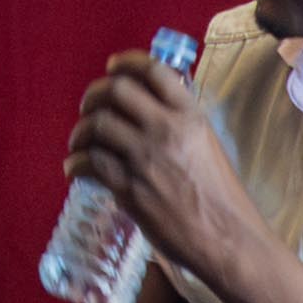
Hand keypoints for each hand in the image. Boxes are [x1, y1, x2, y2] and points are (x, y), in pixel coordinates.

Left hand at [66, 45, 251, 284]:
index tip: (113, 68)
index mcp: (190, 115)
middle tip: (89, 107)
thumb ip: (179, 124)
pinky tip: (75, 168)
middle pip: (116, 90)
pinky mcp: (128, 187)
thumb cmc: (222, 198)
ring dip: (81, 131)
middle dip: (94, 95)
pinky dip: (75, 162)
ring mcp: (145, 157)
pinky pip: (89, 162)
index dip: (127, 63)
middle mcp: (166, 129)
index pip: (153, 70)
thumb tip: (148, 112)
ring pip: (97, 124)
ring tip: (80, 142)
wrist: (227, 239)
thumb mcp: (207, 146)